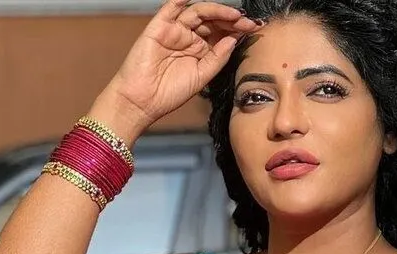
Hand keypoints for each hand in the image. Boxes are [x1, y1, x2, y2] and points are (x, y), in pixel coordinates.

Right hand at [101, 0, 262, 134]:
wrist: (142, 101)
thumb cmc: (169, 93)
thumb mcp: (202, 77)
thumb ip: (217, 58)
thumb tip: (234, 40)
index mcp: (199, 50)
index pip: (221, 34)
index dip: (237, 30)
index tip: (254, 30)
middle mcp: (188, 38)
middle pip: (212, 21)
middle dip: (231, 20)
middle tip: (248, 22)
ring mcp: (174, 31)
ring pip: (198, 12)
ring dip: (217, 11)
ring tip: (234, 15)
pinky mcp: (159, 27)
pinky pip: (172, 8)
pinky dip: (183, 1)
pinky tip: (199, 2)